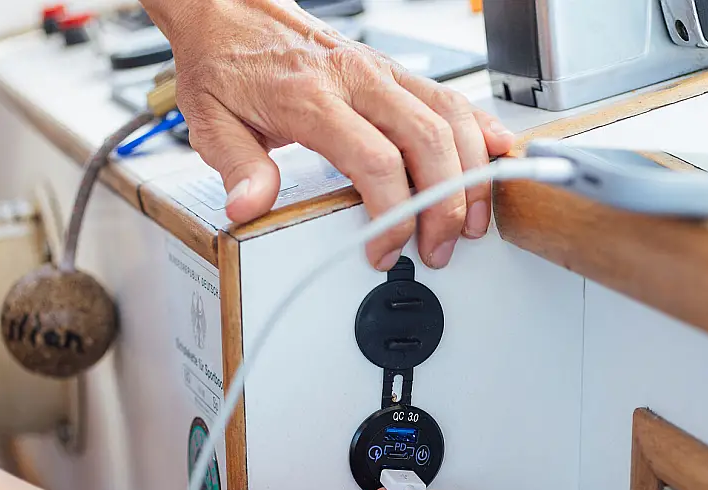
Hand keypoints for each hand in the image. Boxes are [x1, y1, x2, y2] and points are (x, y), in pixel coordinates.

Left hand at [143, 0, 515, 269]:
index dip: (393, 215)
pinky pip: (452, 97)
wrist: (229, 13)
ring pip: (450, 117)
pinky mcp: (395, 71)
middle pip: (427, 141)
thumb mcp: (211, 121)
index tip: (386, 248)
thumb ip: (237, 167)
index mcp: (313, 97)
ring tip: (472, 219)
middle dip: (444, 204)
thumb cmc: (228, 66)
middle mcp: (357, 80)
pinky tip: (495, 154)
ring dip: (471, 173)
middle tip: (440, 247)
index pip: (376, 161)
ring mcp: (383, 72)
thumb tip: (249, 206)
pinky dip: (480, 128)